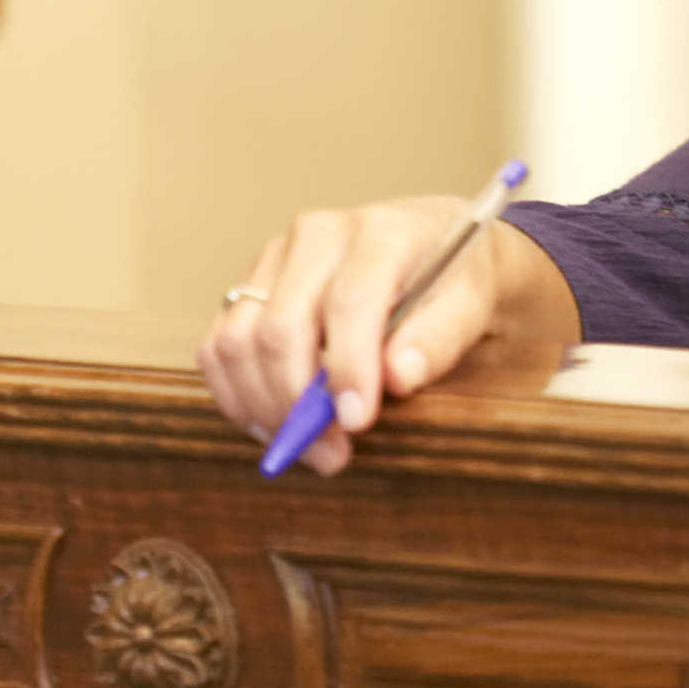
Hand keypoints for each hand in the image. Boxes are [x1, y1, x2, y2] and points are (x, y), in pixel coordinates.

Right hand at [198, 204, 552, 474]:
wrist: (434, 245)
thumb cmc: (453, 278)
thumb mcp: (471, 304)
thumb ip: (439, 338)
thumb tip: (397, 376)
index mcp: (381, 232)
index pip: (350, 302)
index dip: (348, 368)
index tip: (357, 421)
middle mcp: (317, 235)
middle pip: (280, 327)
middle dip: (300, 403)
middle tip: (332, 455)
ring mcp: (274, 257)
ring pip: (237, 341)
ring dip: (263, 407)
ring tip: (307, 448)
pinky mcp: (248, 285)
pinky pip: (218, 348)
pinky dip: (237, 396)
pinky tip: (273, 426)